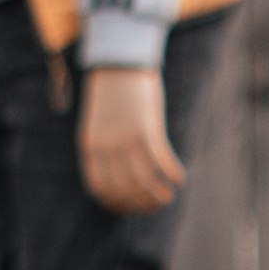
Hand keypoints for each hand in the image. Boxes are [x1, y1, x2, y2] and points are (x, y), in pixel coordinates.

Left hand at [80, 67, 184, 212]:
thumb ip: (104, 149)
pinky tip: (179, 178)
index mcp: (90, 146)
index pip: (99, 187)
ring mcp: (126, 139)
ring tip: (168, 196)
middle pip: (124, 188)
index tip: (130, 207)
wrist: (121, 61)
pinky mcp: (147, 129)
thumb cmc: (111, 93)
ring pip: (144, 180)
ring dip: (158, 193)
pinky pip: (161, 162)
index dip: (115, 202)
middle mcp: (106, 147)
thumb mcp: (99, 124)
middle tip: (154, 205)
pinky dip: (171, 174)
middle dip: (140, 203)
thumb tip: (119, 176)